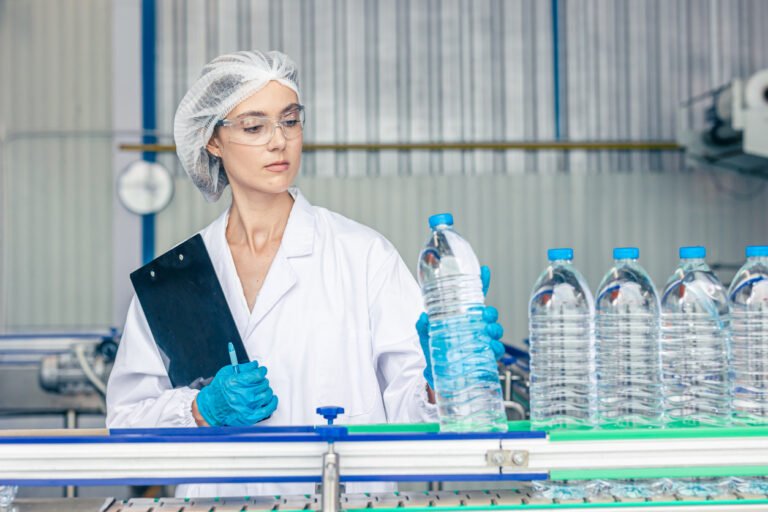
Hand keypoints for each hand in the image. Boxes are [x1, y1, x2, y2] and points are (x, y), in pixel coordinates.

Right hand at [195, 360, 277, 425]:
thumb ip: (243, 367)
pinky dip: (272, 403)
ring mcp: (248, 407)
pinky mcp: (250, 417)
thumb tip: (255, 364)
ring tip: (261, 389)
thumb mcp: (226, 373)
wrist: (211, 408)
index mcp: (237, 382)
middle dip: (261, 380)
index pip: (259, 374)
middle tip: (258, 381)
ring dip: (266, 390)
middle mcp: (244, 395)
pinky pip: (268, 409)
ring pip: (267, 394)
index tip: (261, 371)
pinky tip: (271, 398)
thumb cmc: (218, 390)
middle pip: (264, 383)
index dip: (261, 370)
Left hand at [417, 265, 505, 388]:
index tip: (483, 271)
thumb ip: (423, 327)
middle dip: (490, 313)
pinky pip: (497, 350)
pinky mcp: (486, 357)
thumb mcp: (427, 337)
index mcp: (463, 318)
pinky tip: (491, 348)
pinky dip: (496, 348)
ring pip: (496, 331)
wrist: (437, 375)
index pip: (474, 298)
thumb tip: (423, 317)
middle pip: (490, 315)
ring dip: (495, 329)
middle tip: (484, 314)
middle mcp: (475, 328)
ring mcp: (482, 342)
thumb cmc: (435, 352)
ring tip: (488, 331)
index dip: (481, 283)